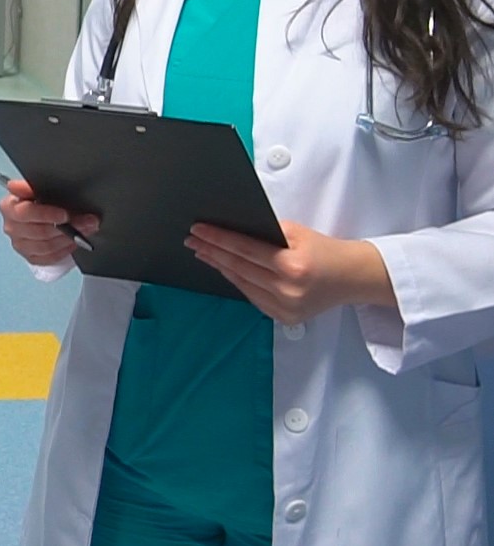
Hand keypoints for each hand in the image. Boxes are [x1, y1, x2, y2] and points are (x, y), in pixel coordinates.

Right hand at [0, 178, 98, 266]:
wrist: (38, 217)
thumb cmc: (36, 201)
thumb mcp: (34, 189)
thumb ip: (27, 186)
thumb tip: (14, 185)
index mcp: (9, 207)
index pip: (25, 213)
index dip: (47, 214)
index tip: (66, 214)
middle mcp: (11, 228)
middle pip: (40, 231)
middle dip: (67, 227)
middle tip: (86, 221)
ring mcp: (20, 244)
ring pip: (47, 246)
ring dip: (70, 239)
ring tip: (85, 230)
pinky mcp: (30, 257)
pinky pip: (50, 257)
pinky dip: (64, 250)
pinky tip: (74, 242)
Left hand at [187, 220, 396, 324]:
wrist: (353, 277)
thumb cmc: (325, 250)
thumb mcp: (298, 232)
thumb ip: (265, 231)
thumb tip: (230, 228)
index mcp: (293, 266)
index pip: (244, 250)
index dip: (218, 239)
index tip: (198, 230)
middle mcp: (288, 290)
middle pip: (238, 268)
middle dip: (212, 252)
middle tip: (192, 240)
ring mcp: (286, 308)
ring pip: (242, 284)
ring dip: (219, 267)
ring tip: (203, 253)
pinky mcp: (285, 318)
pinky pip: (253, 297)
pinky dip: (237, 282)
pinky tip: (225, 269)